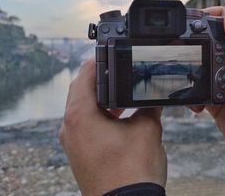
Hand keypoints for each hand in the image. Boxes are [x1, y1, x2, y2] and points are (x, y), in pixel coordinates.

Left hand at [59, 58, 166, 194]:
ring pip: (82, 109)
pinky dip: (98, 115)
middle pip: (80, 92)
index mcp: (80, 116)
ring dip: (100, 99)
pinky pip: (85, 125)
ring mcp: (73, 143)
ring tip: (121, 95)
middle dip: (98, 79)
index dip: (96, 62)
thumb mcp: (148, 128)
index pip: (84, 77)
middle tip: (117, 71)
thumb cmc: (132, 171)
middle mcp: (70, 127)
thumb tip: (154, 97)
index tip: (107, 54)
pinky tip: (117, 118)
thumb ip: (150, 105)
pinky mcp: (79, 154)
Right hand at [194, 0, 224, 183]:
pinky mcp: (218, 100)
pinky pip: (199, 90)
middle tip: (176, 51)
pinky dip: (192, 95)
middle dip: (192, 45)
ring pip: (201, 67)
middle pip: (209, 43)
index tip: (189, 18)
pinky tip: (194, 104)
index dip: (208, 16)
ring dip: (191, 73)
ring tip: (183, 79)